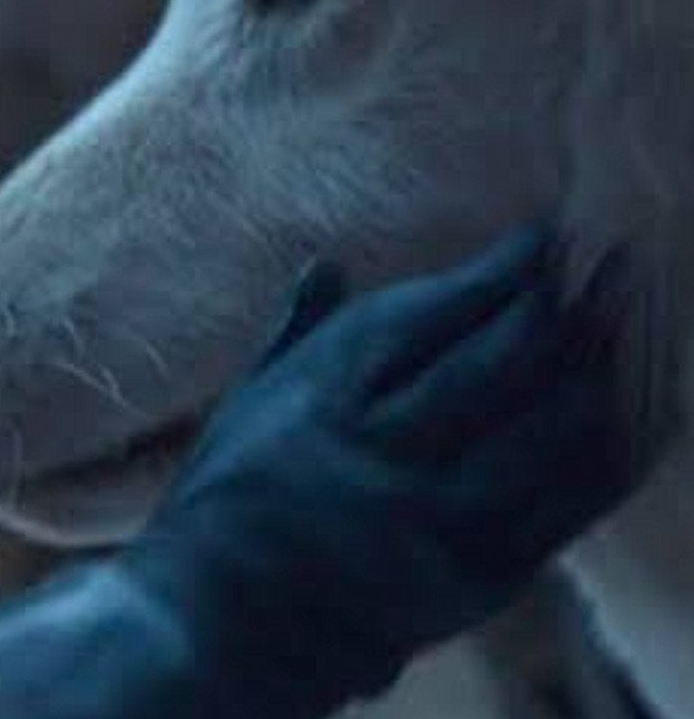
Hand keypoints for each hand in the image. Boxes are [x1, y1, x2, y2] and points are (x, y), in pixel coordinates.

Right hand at [123, 226, 654, 713]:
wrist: (218, 626)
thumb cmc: (226, 503)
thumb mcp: (245, 407)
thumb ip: (297, 336)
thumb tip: (328, 265)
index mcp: (320, 401)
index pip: (430, 317)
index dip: (499, 272)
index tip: (546, 235)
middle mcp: (379, 456)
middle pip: (498, 364)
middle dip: (566, 304)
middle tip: (613, 258)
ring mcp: (433, 521)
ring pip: (547, 431)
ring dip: (604, 367)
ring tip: (636, 318)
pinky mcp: (477, 579)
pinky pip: (570, 505)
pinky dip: (616, 450)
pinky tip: (643, 408)